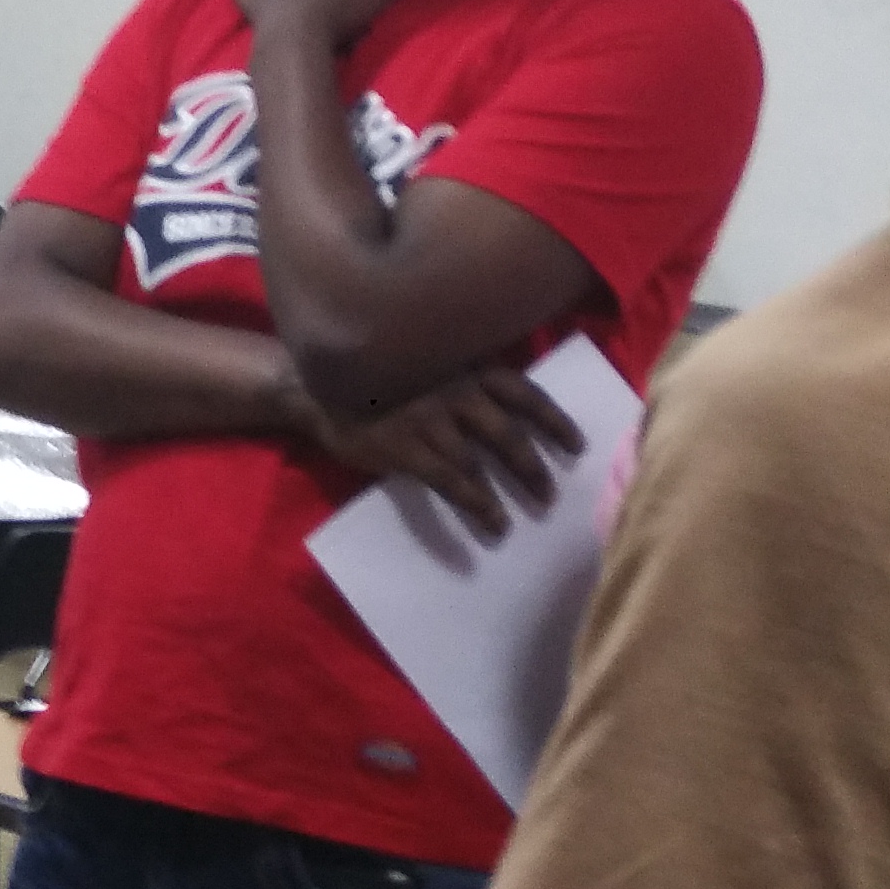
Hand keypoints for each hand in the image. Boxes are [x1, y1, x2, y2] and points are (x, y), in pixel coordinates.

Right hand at [300, 359, 584, 533]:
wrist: (313, 386)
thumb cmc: (378, 379)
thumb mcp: (427, 365)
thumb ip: (464, 383)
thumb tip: (509, 417)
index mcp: (465, 367)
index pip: (525, 392)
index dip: (555, 421)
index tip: (577, 447)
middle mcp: (454, 389)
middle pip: (509, 432)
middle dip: (533, 468)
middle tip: (549, 496)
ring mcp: (428, 419)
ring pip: (481, 461)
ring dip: (507, 493)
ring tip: (518, 518)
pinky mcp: (403, 447)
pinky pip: (451, 481)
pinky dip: (477, 504)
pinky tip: (492, 522)